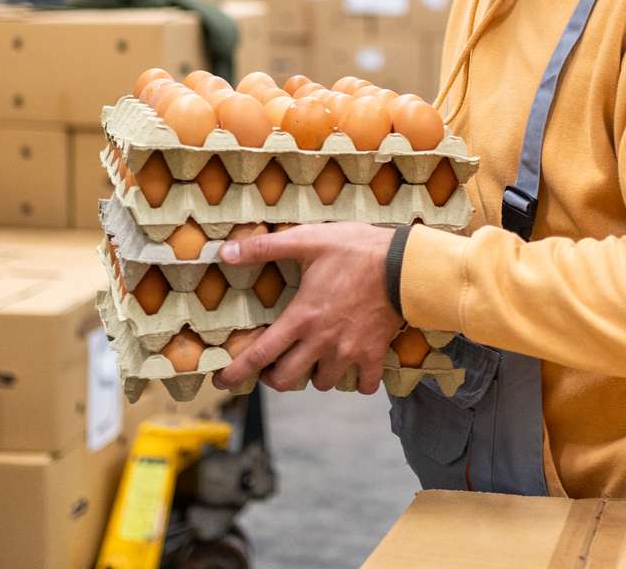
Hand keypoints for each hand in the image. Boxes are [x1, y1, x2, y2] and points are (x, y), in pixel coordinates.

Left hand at [212, 222, 401, 395]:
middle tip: (275, 365)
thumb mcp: (307, 240)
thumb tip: (225, 252)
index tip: (222, 381)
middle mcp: (322, 342)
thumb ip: (264, 248)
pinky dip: (355, 381)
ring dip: (314, 375)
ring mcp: (349, 351)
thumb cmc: (354, 249)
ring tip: (314, 359)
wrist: (403, 264)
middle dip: (275, 377)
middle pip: (287, 380)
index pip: (259, 354)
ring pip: (322, 384)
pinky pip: (363, 385)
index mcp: (302, 317)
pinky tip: (352, 366)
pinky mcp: (374, 354)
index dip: (236, 372)